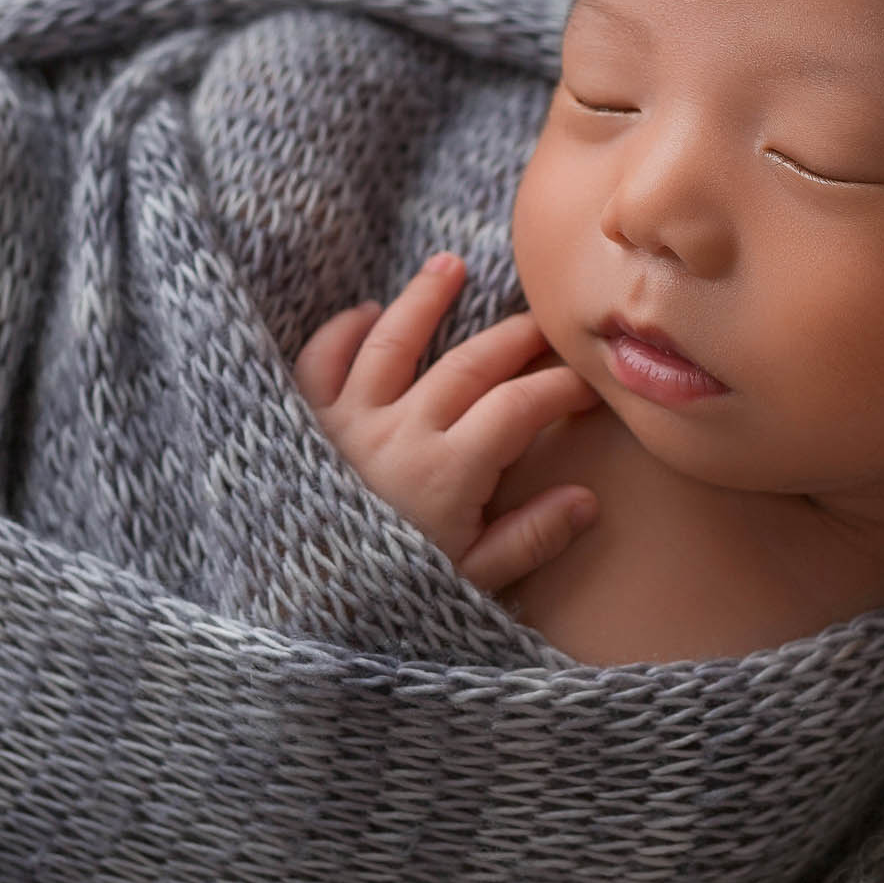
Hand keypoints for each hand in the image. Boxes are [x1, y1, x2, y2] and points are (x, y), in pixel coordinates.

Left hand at [294, 252, 602, 592]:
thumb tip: (586, 500)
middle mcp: (399, 433)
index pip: (520, 406)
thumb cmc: (384, 603)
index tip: (589, 381)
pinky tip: (366, 314)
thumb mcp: (469, 584)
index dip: (561, 387)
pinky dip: (342, 331)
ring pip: (391, 341)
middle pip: (468, 363)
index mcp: (448, 473)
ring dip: (425, 300)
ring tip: (451, 266)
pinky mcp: (301, 422)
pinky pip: (320, 362)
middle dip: (514, 336)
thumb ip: (529, 538)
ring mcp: (346, 422)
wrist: (294, 616)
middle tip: (544, 321)